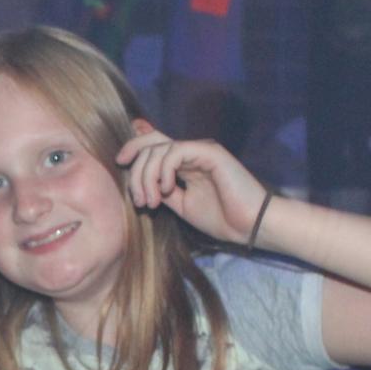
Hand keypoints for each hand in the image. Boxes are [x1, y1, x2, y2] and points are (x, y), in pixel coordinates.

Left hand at [115, 121, 269, 247]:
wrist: (250, 225)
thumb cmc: (222, 218)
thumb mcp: (182, 206)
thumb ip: (163, 190)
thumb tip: (140, 181)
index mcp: (185, 163)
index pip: (153, 144)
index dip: (133, 148)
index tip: (120, 164)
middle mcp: (192, 152)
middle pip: (151, 143)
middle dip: (136, 171)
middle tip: (140, 200)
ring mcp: (201, 150)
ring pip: (159, 148)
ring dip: (147, 176)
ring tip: (151, 201)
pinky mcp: (210, 152)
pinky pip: (176, 151)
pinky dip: (164, 170)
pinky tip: (166, 189)